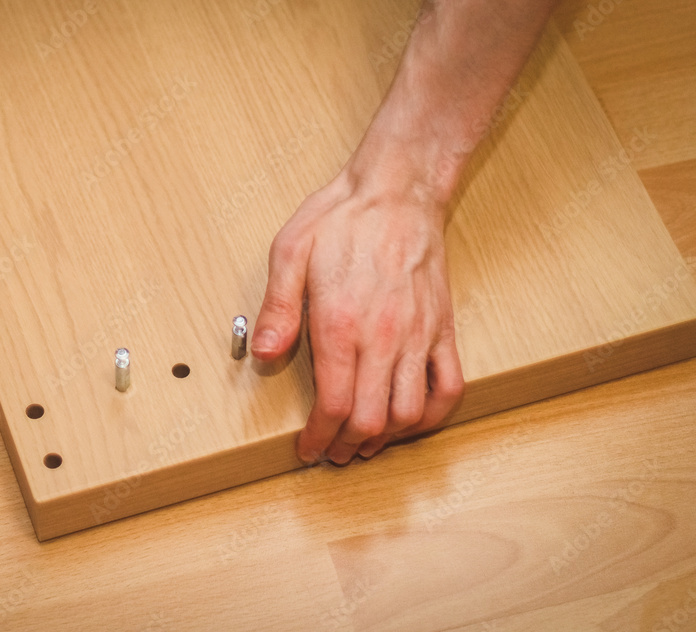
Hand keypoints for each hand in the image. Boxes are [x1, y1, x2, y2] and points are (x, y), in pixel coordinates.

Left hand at [252, 140, 464, 464]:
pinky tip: (411, 421)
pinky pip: (449, 386)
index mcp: (341, 325)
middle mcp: (383, 338)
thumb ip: (277, 309)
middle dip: (347, 447)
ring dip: (385, 439)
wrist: (398, 190)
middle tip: (331, 452)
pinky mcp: (442, 328)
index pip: (334, 407)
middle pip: (370, 421)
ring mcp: (418, 336)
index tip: (307, 449)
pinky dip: (432, 416)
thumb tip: (263, 354)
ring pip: (409, 413)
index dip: (318, 439)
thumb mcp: (290, 253)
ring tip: (364, 442)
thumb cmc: (341, 219)